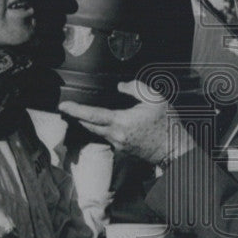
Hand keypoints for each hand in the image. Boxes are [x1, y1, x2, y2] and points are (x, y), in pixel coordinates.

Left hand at [59, 80, 193, 165]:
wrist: (174, 149)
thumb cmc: (166, 124)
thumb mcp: (154, 98)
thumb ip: (135, 88)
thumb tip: (120, 86)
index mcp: (121, 122)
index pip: (92, 115)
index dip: (75, 110)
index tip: (63, 106)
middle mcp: (116, 136)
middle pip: (89, 125)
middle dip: (77, 116)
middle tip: (67, 108)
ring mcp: (118, 145)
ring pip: (98, 132)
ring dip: (90, 123)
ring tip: (83, 113)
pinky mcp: (123, 150)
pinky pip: (108, 137)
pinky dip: (103, 129)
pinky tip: (106, 123)